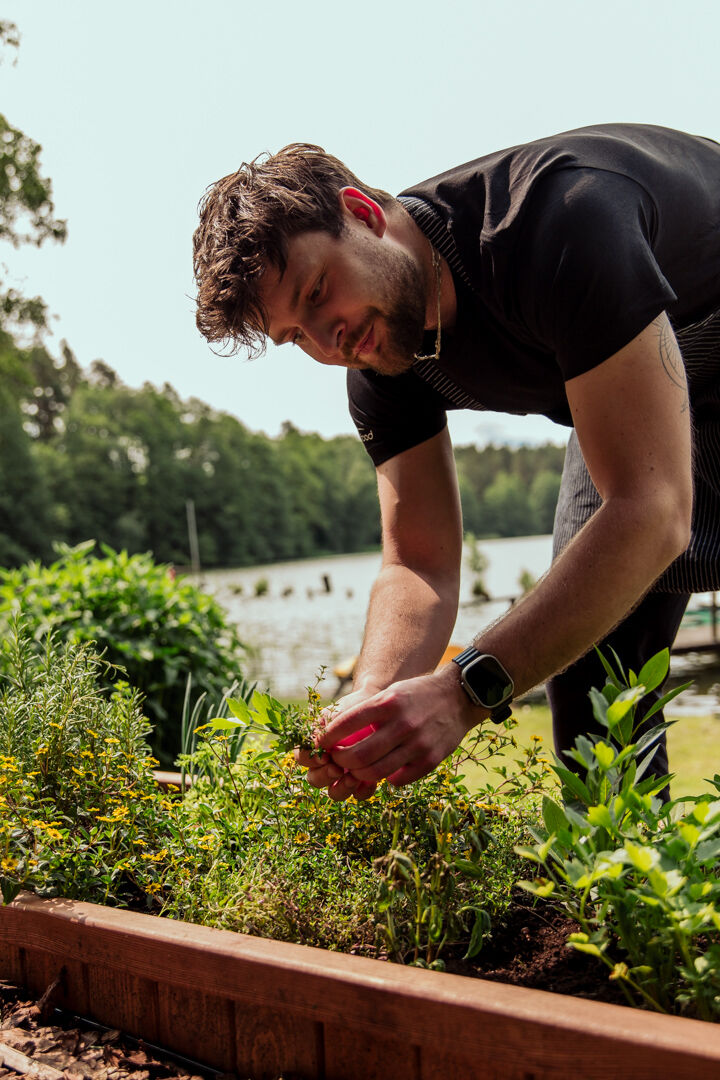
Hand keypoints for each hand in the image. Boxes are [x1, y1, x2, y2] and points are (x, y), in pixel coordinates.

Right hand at [294, 686, 381, 800]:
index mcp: (313, 747)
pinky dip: (363, 790)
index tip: (324, 754)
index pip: (301, 758)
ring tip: (353, 778)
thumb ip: (324, 728)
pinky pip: (358, 795)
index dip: (309, 759)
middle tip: (337, 768)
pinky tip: (370, 781)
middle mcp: (324, 765)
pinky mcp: (362, 781)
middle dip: (324, 776)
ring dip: (341, 788)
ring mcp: (342, 776)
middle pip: (314, 780)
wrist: (376, 709)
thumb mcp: (336, 713)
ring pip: (334, 793)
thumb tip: (316, 746)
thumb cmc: (352, 709)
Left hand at [313, 664, 480, 799]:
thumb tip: (334, 731)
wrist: (459, 697)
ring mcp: (418, 743)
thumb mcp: (391, 692)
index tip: (319, 743)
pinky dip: (386, 779)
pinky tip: (383, 771)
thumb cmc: (417, 694)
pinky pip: (399, 779)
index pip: (347, 722)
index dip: (327, 736)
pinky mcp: (431, 759)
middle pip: (358, 754)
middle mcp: (403, 723)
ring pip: (376, 771)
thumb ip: (368, 711)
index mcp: (388, 703)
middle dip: (339, 761)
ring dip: (359, 774)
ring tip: (355, 770)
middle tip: (335, 760)